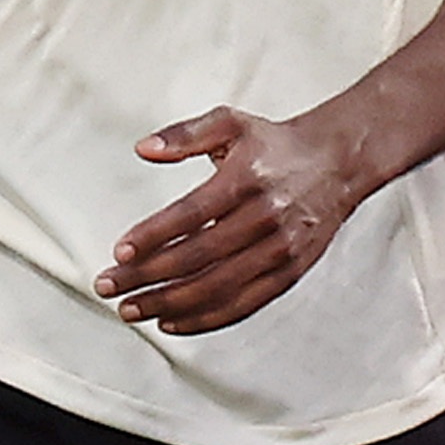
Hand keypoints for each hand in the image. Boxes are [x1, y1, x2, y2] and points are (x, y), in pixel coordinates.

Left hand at [94, 105, 364, 334]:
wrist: (336, 164)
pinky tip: (171, 321)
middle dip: (147, 277)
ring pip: (218, 288)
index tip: (119, 252)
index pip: (191, 214)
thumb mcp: (230, 123)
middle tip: (108, 287)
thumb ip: (184, 134)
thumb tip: (143, 148)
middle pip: (198, 257)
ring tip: (130, 309)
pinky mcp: (289, 275)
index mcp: (246, 179)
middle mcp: (266, 218)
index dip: (153, 236)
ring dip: (168, 303)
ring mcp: (280, 252)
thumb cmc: (273, 144)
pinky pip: (243, 306)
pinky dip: (205, 319)